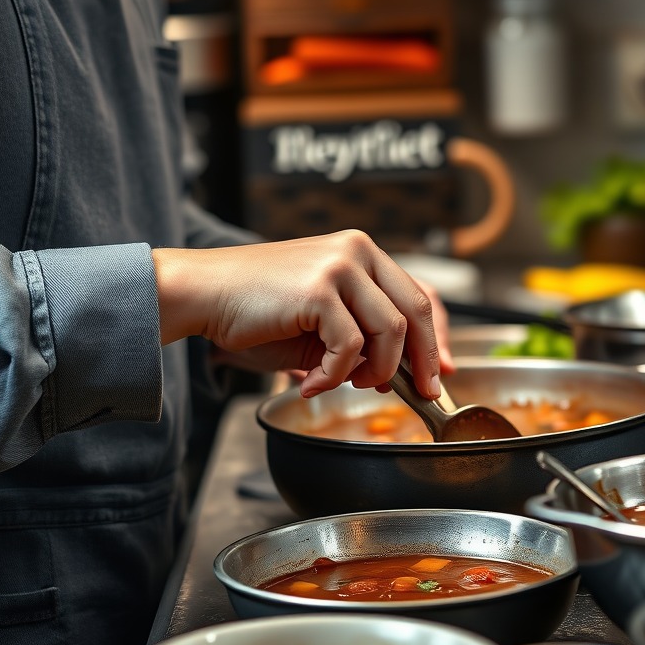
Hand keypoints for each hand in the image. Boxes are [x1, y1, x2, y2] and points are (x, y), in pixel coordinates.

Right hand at [153, 231, 450, 399]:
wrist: (205, 294)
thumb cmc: (256, 310)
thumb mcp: (321, 320)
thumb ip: (361, 336)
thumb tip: (398, 373)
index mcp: (360, 252)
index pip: (418, 295)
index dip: (435, 338)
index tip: (439, 370)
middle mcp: (357, 250)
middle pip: (415, 311)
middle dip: (421, 361)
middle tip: (418, 393)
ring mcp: (339, 265)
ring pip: (390, 332)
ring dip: (373, 372)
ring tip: (342, 384)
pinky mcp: (320, 288)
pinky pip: (350, 347)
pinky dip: (335, 376)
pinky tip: (310, 383)